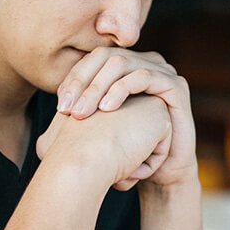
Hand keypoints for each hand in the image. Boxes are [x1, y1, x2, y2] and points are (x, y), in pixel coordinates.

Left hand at [56, 48, 197, 186]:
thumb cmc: (129, 151)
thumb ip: (82, 111)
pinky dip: (122, 89)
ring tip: (83, 112)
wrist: (162, 173)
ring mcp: (162, 71)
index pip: (93, 60)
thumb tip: (54, 110)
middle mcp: (144, 63)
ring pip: (122, 63)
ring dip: (98, 87)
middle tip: (67, 110)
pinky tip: (107, 109)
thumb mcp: (100, 128)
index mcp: (127, 68)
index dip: (74, 78)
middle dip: (83, 82)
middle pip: (106, 57)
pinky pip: (144, 76)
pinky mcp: (176, 85)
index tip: (60, 106)